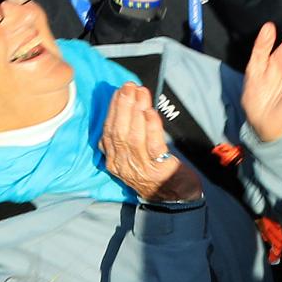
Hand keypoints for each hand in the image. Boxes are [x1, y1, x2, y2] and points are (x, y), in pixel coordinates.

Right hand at [98, 83, 201, 201]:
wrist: (172, 195)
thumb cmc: (154, 169)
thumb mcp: (135, 153)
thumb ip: (129, 134)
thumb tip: (130, 105)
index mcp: (113, 160)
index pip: (108, 132)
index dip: (113, 110)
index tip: (118, 91)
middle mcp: (122, 164)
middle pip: (118, 132)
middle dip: (122, 107)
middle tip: (128, 87)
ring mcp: (139, 167)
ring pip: (133, 137)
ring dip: (136, 112)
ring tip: (140, 94)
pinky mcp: (158, 169)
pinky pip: (152, 145)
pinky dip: (151, 127)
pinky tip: (151, 113)